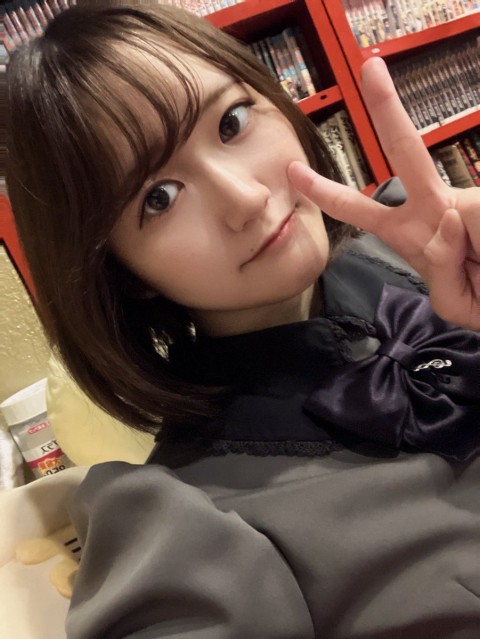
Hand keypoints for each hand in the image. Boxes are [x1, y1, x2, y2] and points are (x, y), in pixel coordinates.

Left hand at [288, 57, 479, 329]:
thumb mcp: (454, 298)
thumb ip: (443, 272)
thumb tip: (448, 218)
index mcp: (409, 232)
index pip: (360, 209)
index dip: (326, 192)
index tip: (293, 170)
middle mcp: (433, 208)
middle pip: (407, 153)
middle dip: (387, 111)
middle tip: (370, 67)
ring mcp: (463, 201)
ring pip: (457, 216)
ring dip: (470, 266)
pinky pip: (475, 224)